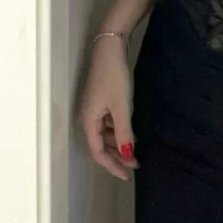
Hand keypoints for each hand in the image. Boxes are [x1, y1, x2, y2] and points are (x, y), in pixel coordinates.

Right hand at [79, 36, 138, 181]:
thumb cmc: (114, 77)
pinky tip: (130, 131)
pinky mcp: (100, 98)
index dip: (112, 166)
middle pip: (100, 144)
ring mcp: (93, 107)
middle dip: (117, 156)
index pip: (98, 152)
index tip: (128, 175)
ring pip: (104, 133)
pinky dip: (118, 130)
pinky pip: (107, 122)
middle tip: (135, 166)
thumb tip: (128, 157)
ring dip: (118, 144)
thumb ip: (124, 133)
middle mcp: (87, 117)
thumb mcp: (121, 107)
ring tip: (135, 151)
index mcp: (88, 121)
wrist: (110, 47)